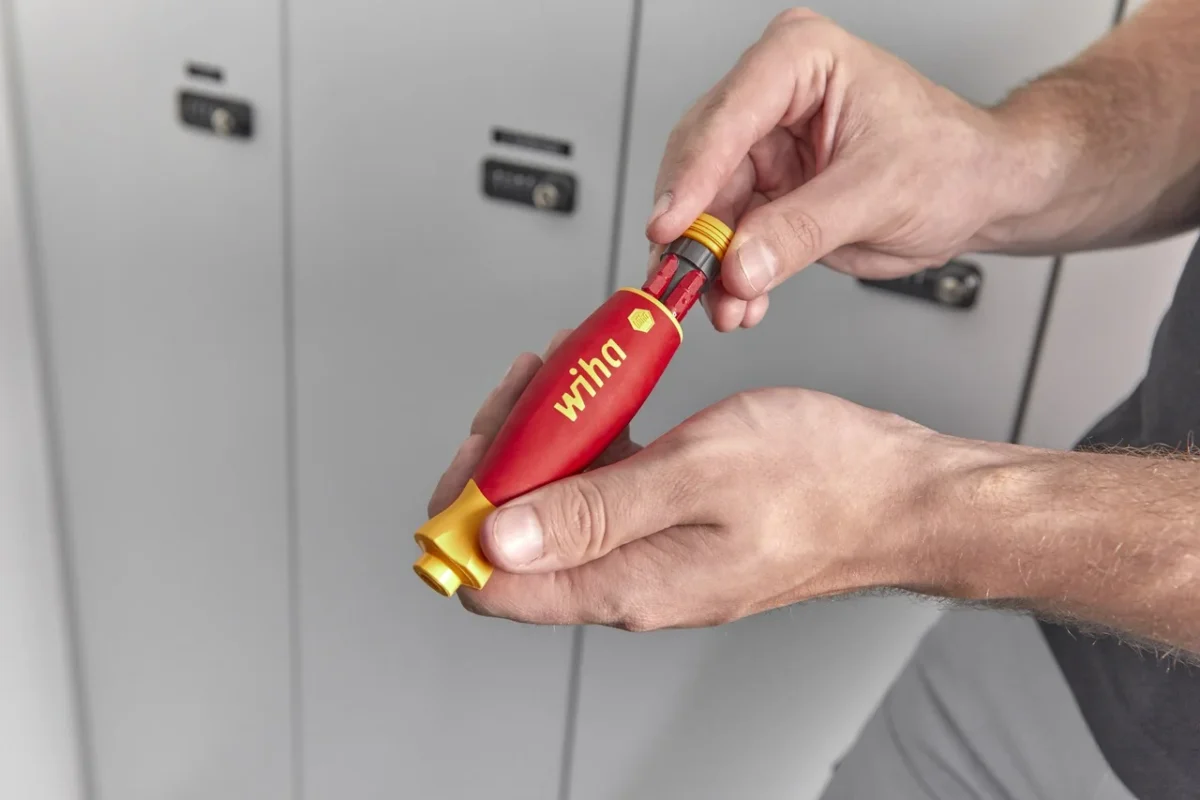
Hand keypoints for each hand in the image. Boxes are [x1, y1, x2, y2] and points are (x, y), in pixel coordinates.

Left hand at [429, 336, 959, 629]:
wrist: (899, 494)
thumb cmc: (824, 482)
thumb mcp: (700, 474)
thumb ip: (592, 512)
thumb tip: (498, 540)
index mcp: (627, 584)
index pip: (492, 580)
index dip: (465, 513)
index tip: (479, 446)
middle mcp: (629, 581)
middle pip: (515, 535)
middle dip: (504, 454)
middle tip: (529, 386)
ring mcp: (650, 555)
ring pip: (556, 504)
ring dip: (546, 437)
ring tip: (566, 371)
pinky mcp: (670, 526)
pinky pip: (602, 487)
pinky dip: (589, 436)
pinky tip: (603, 392)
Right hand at [647, 8, 1042, 330]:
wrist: (977, 193)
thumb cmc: (950, 160)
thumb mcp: (879, 193)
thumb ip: (802, 229)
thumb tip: (740, 264)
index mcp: (800, 61)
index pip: (727, 115)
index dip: (693, 176)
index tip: (671, 226)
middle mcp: (769, 98)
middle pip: (700, 164)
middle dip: (695, 232)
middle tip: (691, 279)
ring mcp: (761, 148)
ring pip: (704, 210)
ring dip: (709, 265)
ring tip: (725, 304)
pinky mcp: (763, 194)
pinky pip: (725, 239)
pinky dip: (728, 277)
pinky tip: (740, 301)